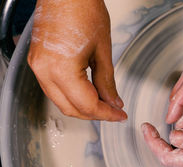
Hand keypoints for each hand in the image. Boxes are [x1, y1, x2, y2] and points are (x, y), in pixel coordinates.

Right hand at [28, 0, 126, 120]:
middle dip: (94, 114)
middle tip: (114, 112)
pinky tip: (89, 92)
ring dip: (83, 106)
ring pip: (61, 101)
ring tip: (105, 103)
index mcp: (61, 69)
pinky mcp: (38, 61)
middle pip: (70, 108)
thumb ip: (107, 81)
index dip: (106, 114)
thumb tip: (113, 102)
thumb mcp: (103, 51)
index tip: (119, 116)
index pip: (86, 105)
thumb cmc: (82, 10)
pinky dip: (72, 95)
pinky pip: (54, 88)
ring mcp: (38, 66)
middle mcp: (44, 71)